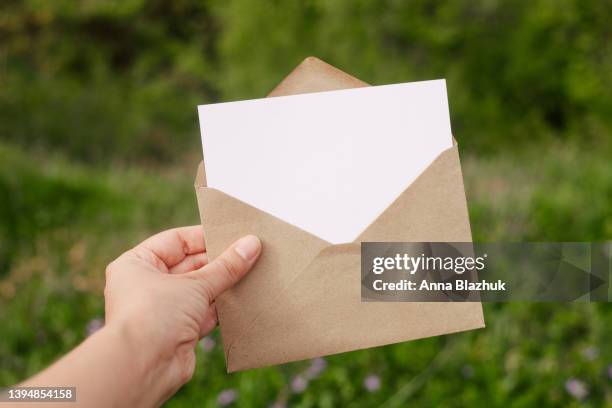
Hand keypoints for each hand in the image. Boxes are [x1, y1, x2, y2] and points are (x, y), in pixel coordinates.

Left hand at [104, 226, 260, 403]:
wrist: (144, 367)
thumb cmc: (155, 315)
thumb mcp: (195, 284)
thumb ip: (226, 265)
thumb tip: (252, 244)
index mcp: (137, 264)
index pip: (175, 241)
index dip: (204, 236)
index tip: (231, 233)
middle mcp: (146, 285)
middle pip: (190, 265)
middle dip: (218, 261)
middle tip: (249, 251)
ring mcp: (163, 309)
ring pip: (199, 289)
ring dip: (223, 284)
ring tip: (252, 271)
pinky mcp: (178, 331)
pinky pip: (204, 311)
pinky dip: (222, 306)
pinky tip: (244, 297)